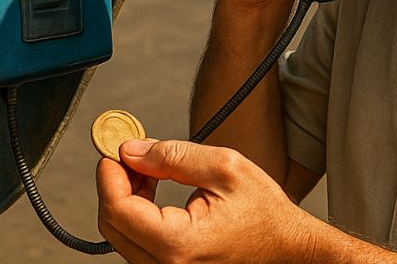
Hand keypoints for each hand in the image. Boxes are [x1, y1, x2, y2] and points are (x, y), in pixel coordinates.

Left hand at [96, 139, 316, 263]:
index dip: (110, 174)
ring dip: (125, 198)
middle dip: (115, 183)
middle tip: (131, 154)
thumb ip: (173, 156)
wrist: (287, 247)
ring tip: (148, 170)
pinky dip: (136, 214)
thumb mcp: (225, 167)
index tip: (114, 148)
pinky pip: (136, 243)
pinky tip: (152, 192)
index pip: (118, 209)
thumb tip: (131, 151)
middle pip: (112, 224)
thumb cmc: (265, 213)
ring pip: (121, 234)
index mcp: (179, 245)